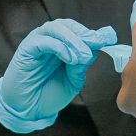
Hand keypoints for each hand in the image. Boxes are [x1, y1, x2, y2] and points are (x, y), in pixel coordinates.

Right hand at [0, 19, 116, 133]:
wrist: (28, 110)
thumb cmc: (48, 94)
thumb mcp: (72, 80)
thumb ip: (81, 65)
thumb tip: (95, 48)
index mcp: (61, 45)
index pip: (77, 31)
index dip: (93, 34)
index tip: (108, 39)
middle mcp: (48, 40)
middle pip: (67, 25)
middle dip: (84, 33)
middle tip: (97, 43)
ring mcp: (36, 43)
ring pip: (55, 28)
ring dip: (72, 39)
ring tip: (83, 55)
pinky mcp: (26, 50)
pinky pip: (42, 41)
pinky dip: (58, 46)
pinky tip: (69, 58)